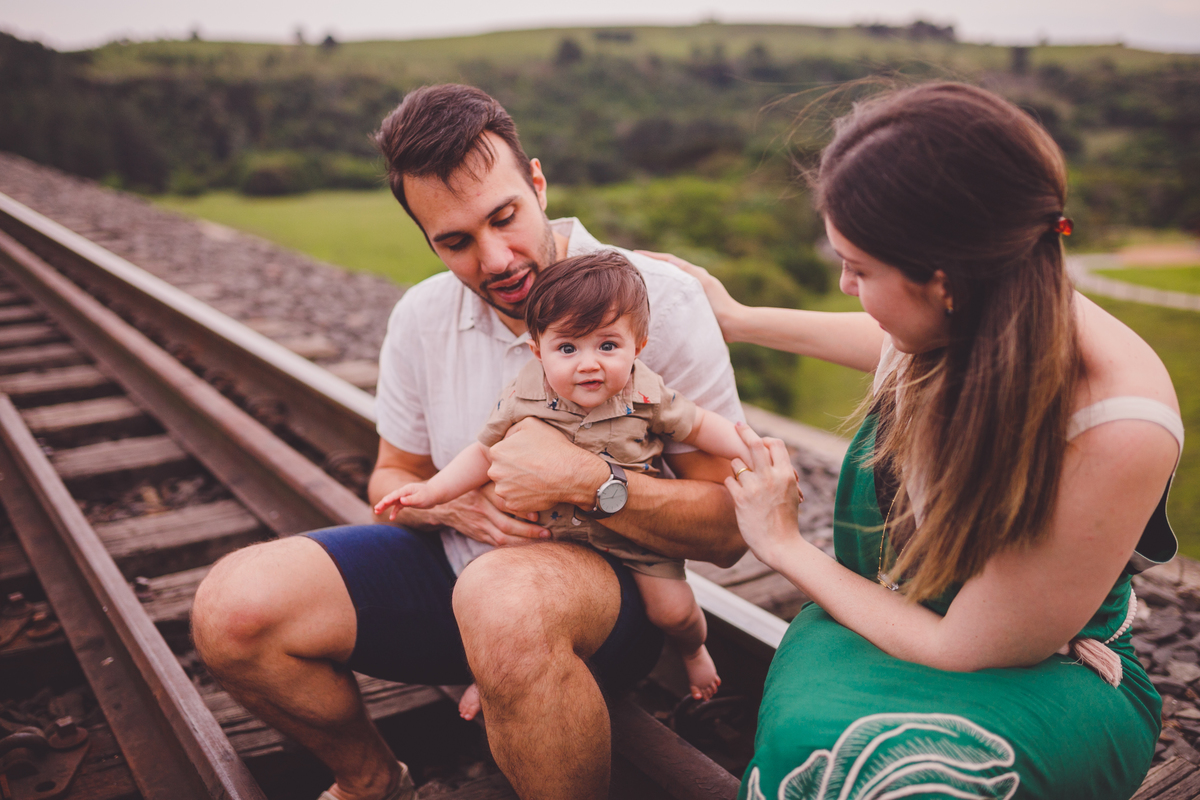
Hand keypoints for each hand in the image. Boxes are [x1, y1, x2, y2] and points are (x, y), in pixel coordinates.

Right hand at [373, 483, 434, 516]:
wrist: (434, 495)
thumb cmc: (428, 495)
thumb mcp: (420, 498)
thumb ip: (411, 499)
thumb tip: (401, 500)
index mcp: (407, 489)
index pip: (396, 494)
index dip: (390, 498)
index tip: (384, 502)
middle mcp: (403, 492)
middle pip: (391, 497)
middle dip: (383, 503)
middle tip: (376, 509)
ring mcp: (404, 497)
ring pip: (392, 502)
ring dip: (385, 506)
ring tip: (376, 511)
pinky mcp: (406, 502)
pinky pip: (398, 507)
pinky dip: (394, 511)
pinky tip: (391, 518)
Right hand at [434, 486, 549, 547]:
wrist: (444, 505)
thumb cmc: (473, 487)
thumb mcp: (482, 478)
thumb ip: (501, 477)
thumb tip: (531, 473)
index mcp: (482, 492)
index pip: (502, 502)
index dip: (520, 509)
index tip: (537, 514)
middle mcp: (480, 509)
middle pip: (505, 523)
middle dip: (528, 530)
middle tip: (547, 531)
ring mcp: (479, 524)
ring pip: (503, 537)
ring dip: (524, 540)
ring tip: (542, 539)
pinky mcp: (479, 535)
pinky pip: (497, 544)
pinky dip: (513, 546)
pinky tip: (528, 546)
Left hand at [487, 417, 608, 512]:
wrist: (570, 473)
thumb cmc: (552, 447)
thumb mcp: (531, 423)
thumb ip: (512, 428)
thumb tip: (506, 437)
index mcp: (497, 451)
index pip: (500, 453)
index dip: (515, 453)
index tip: (528, 456)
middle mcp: (495, 472)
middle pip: (501, 470)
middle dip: (513, 470)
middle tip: (532, 468)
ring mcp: (503, 490)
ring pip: (506, 486)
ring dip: (517, 484)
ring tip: (535, 479)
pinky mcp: (513, 505)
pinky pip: (515, 500)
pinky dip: (524, 497)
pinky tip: (537, 490)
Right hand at [635, 250, 744, 341]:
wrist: (734, 324)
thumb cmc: (720, 305)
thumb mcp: (703, 284)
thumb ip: (688, 272)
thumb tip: (669, 261)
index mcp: (695, 273)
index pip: (669, 260)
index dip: (652, 256)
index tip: (636, 253)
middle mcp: (693, 281)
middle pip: (668, 270)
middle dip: (651, 266)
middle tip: (633, 265)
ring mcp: (693, 294)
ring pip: (670, 283)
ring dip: (656, 279)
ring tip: (639, 281)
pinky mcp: (694, 307)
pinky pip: (674, 297)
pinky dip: (664, 294)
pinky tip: (654, 300)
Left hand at [724, 424, 804, 568]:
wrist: (780, 545)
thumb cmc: (786, 521)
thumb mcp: (790, 494)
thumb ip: (782, 476)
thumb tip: (777, 462)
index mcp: (786, 475)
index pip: (776, 444)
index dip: (766, 439)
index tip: (758, 437)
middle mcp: (771, 477)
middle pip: (755, 444)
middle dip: (744, 431)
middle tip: (736, 425)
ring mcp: (755, 487)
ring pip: (737, 462)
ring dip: (735, 467)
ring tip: (739, 477)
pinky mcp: (740, 499)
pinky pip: (729, 480)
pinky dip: (730, 483)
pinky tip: (734, 490)